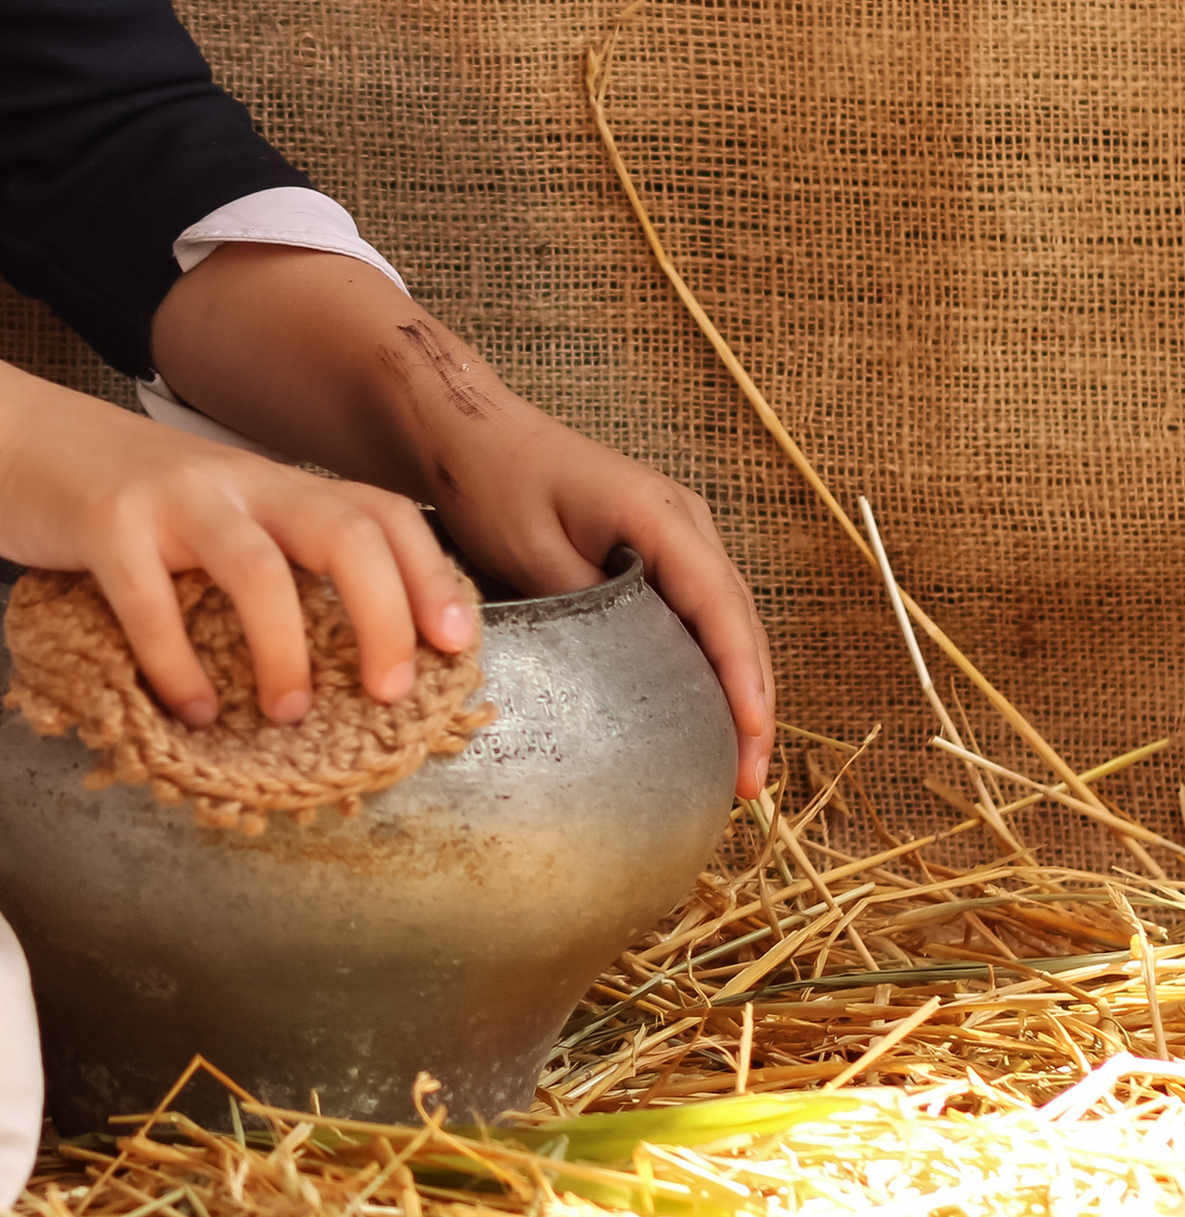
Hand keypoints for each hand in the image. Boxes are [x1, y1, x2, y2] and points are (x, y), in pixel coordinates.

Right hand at [0, 243, 471, 724]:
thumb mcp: (219, 513)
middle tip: (390, 692)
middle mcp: (241, 482)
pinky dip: (178, 660)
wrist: (13, 437)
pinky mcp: (106, 522)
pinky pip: (151, 596)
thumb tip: (359, 650)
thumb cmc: (129, 499)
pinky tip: (191, 708)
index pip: (384, 516)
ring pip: (257, 565)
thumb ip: (278, 558)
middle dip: (386, 613)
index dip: (433, 578)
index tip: (458, 647)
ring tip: (288, 711)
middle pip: (346, 533)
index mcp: (279, 485)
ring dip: (285, 645)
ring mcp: (175, 497)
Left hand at [149, 246, 775, 798]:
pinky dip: (706, 664)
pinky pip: (697, 613)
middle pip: (738, 620)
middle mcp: (685, 520)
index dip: (742, 678)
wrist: (465, 432)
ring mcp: (677, 531)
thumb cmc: (490, 483)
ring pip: (724, 621)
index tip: (752, 739)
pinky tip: (700, 716)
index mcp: (660, 516)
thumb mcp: (527, 551)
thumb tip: (624, 682)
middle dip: (750, 702)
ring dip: (733, 688)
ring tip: (734, 767)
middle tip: (746, 783)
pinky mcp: (655, 548)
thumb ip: (583, 609)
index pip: (719, 607)